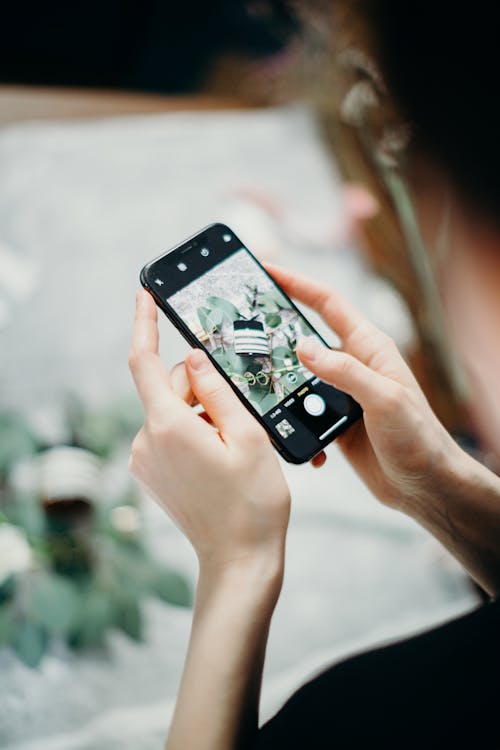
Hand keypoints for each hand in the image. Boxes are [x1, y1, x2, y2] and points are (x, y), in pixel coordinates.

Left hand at [128, 290, 289, 574]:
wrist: (240, 559)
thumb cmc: (252, 501)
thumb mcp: (248, 435)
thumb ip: (218, 389)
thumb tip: (196, 356)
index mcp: (168, 426)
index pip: (145, 360)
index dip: (143, 323)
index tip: (145, 294)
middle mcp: (146, 440)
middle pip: (170, 387)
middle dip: (202, 385)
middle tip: (240, 411)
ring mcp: (145, 459)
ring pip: (172, 409)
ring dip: (202, 411)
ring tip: (236, 442)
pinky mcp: (152, 472)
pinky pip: (170, 432)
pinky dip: (195, 429)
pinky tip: (222, 452)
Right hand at [265, 263, 461, 515]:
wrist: (426, 485)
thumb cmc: (418, 439)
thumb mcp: (383, 399)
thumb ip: (344, 371)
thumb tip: (303, 347)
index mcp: (370, 348)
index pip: (328, 304)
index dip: (298, 284)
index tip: (268, 271)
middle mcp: (354, 365)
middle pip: (307, 338)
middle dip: (277, 334)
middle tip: (244, 330)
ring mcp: (342, 394)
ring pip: (299, 378)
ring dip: (281, 386)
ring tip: (258, 391)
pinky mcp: (335, 421)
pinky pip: (302, 413)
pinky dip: (293, 424)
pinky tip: (294, 439)